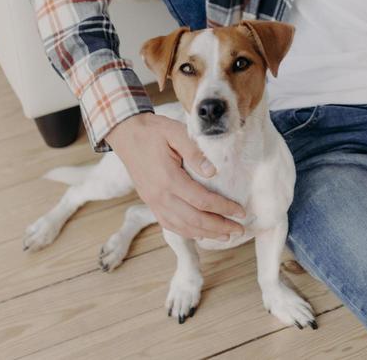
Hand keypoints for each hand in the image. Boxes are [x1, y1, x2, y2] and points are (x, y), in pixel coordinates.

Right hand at [105, 112, 245, 240]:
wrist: (126, 134)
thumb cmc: (152, 131)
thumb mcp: (175, 132)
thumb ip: (194, 151)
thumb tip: (213, 172)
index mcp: (168, 179)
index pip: (202, 201)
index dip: (223, 209)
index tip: (240, 212)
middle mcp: (160, 196)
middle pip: (194, 220)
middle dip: (219, 227)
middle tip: (239, 230)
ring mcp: (153, 202)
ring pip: (182, 226)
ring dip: (206, 234)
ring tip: (225, 236)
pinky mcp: (150, 203)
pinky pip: (169, 224)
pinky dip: (187, 232)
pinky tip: (200, 234)